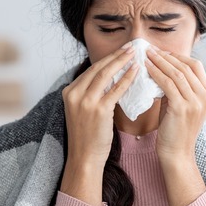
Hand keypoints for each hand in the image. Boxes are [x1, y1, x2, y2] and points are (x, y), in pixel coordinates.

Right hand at [60, 44, 137, 205]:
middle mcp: (74, 94)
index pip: (91, 70)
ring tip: (135, 54)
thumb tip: (111, 79)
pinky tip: (137, 71)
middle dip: (116, 56)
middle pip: (98, 68)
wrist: (84, 158)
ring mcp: (85, 101)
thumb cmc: (88, 137)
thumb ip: (92, 94)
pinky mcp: (98, 110)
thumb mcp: (83, 111)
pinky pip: (115, 89)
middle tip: (131, 47)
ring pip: (106, 75)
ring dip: (122, 62)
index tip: (121, 51)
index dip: (108, 59)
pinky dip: (127, 78)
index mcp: (69, 92)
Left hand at [145, 46, 205, 160]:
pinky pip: (168, 84)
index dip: (178, 56)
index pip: (196, 66)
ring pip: (177, 73)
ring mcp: (195, 102)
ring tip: (147, 54)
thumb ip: (176, 89)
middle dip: (167, 56)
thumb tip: (161, 69)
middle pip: (186, 66)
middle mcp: (205, 97)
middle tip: (151, 49)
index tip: (162, 52)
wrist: (177, 154)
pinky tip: (146, 68)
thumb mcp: (180, 105)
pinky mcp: (182, 108)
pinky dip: (156, 73)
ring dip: (160, 61)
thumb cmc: (175, 130)